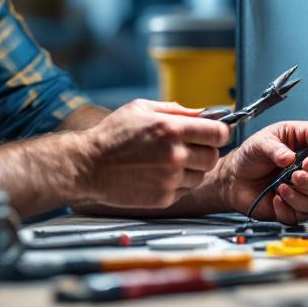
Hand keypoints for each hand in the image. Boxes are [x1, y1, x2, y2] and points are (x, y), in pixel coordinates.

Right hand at [74, 99, 230, 208]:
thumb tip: (202, 113)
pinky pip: (184, 190)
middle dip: (204, 151)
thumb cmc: (111, 136)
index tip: (214, 134)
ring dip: (191, 169)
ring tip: (168, 162)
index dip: (219, 132)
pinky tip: (158, 175)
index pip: (218, 133)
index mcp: (171, 129)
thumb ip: (175, 110)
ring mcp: (170, 179)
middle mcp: (174, 155)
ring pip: (201, 176)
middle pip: (213, 156)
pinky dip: (176, 184)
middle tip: (188, 148)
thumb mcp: (141, 109)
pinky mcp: (163, 198)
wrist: (88, 165)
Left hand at [218, 121, 307, 224]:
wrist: (235, 178)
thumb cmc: (251, 155)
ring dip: (300, 196)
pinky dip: (289, 208)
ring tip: (280, 186)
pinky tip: (276, 199)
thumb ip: (275, 148)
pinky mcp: (301, 207)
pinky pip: (306, 214)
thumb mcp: (260, 143)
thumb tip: (290, 157)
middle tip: (293, 176)